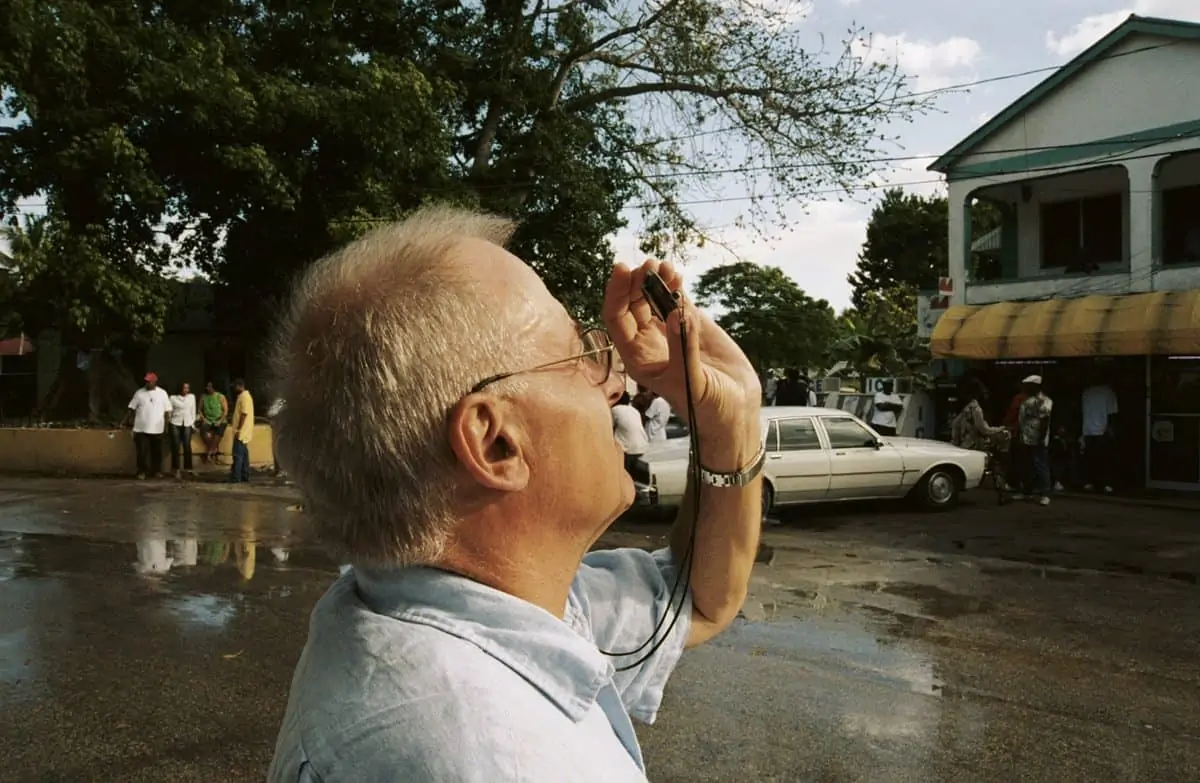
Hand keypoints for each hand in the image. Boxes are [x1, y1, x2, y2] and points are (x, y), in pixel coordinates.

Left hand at [603, 259, 761, 467]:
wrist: (735, 410)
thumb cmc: (706, 406)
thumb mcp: (690, 380)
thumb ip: (682, 347)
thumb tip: (676, 312)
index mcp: (637, 358)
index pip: (616, 319)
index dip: (616, 293)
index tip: (623, 270)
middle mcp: (647, 342)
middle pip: (631, 304)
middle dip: (635, 281)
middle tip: (648, 265)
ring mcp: (669, 331)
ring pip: (652, 298)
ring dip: (654, 279)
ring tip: (663, 265)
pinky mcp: (692, 325)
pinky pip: (677, 299)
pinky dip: (674, 284)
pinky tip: (675, 273)